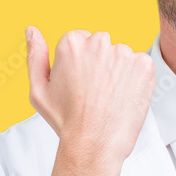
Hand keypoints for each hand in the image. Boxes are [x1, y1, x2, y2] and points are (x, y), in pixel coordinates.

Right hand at [25, 27, 154, 164]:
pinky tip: (124, 97)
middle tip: (95, 93)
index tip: (81, 84)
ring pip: (121, 56)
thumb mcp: (39, 90)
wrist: (94, 145)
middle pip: (102, 45)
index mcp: (71, 43)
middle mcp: (98, 42)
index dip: (81, 64)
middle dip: (100, 64)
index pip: (81, 40)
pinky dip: (136, 79)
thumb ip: (35, 55)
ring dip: (119, 72)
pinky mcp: (143, 65)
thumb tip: (31, 30)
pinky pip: (140, 66)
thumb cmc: (66, 121)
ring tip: (110, 98)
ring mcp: (123, 53)